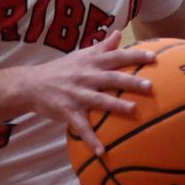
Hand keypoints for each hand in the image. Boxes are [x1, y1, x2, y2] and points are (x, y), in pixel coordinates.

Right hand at [25, 33, 158, 154]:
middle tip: (150, 85)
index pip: (116, 56)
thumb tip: (120, 33)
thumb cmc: (60, 69)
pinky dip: (91, 140)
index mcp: (90, 62)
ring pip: (99, 100)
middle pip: (111, 78)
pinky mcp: (68, 111)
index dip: (134, 55)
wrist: (30, 84)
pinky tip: (102, 152)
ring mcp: (76, 95)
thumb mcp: (80, 54)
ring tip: (134, 110)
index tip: (153, 57)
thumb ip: (102, 46)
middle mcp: (85, 77)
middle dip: (130, 81)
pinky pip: (81, 127)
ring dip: (116, 106)